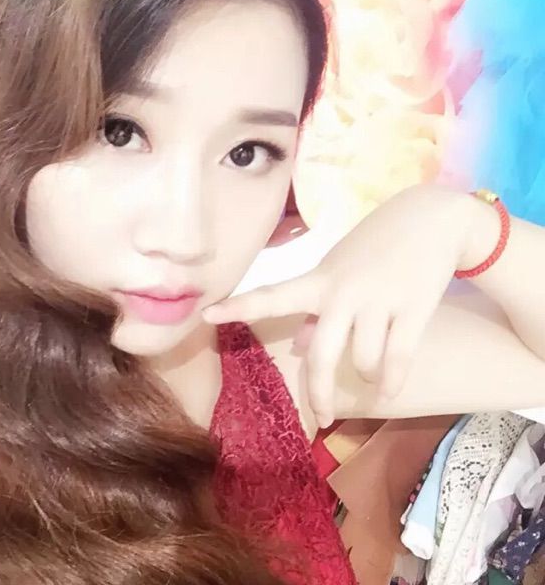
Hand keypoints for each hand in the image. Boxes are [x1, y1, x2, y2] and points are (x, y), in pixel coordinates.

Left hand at [203, 185, 490, 426]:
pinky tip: (386, 391)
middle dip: (319, 394)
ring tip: (371, 378)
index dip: (240, 307)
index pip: (272, 295)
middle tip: (320, 418)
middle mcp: (343, 292)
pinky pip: (398, 359)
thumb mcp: (338, 268)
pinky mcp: (414, 307)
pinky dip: (391, 381)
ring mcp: (378, 300)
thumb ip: (317, 305)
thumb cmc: (375, 245)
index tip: (206, 315)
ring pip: (363, 360)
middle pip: (321, 356)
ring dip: (366, 376)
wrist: (430, 218)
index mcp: (318, 280)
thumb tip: (301, 344)